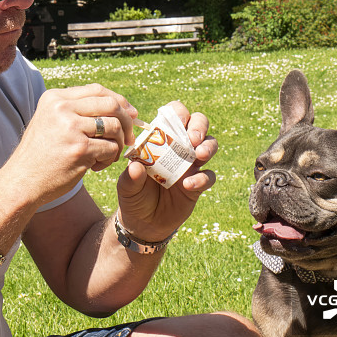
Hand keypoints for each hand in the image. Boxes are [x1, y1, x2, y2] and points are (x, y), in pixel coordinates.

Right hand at [4, 83, 137, 206]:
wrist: (22, 181)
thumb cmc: (41, 154)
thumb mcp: (51, 121)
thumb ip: (78, 110)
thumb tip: (124, 107)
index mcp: (55, 98)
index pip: (98, 90)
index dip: (120, 101)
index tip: (131, 114)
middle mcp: (62, 108)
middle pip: (111, 104)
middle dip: (127, 121)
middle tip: (129, 137)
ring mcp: (71, 128)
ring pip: (114, 127)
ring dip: (118, 143)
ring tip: (105, 155)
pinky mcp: (80, 150)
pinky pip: (111, 148)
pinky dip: (110, 159)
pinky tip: (95, 166)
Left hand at [116, 101, 216, 240]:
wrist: (142, 223)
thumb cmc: (133, 196)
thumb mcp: (126, 187)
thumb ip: (130, 177)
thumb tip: (136, 166)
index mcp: (161, 140)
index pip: (174, 116)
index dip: (179, 112)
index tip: (178, 120)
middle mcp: (179, 148)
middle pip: (199, 124)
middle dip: (199, 126)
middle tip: (192, 138)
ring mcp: (191, 165)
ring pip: (210, 145)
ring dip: (208, 147)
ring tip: (199, 155)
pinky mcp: (198, 184)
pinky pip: (209, 176)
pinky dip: (202, 178)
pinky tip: (188, 185)